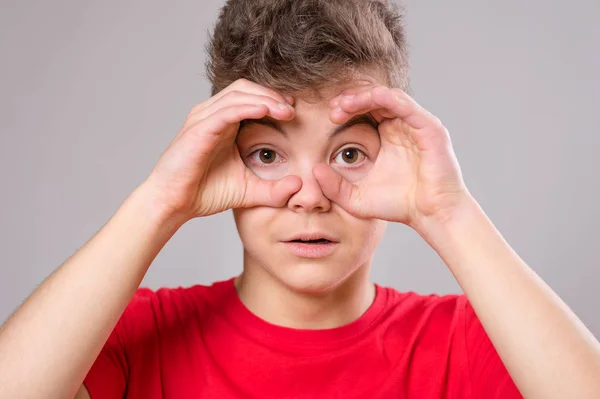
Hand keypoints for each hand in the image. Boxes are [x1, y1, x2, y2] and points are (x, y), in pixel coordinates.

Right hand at [141, 79, 301, 221]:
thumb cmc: (204, 193)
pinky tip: (266, 111)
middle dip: (272, 94)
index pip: (251, 97)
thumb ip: (274, 189)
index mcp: (224, 123)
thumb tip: (299, 186)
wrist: (173, 204)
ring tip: (286, 110)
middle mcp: (212, 115)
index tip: (294, 111)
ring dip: (265, 98)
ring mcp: (203, 119)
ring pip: (238, 94)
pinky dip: (248, 107)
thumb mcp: (249, 191)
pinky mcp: (198, 130)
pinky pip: (226, 110)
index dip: (273, 99)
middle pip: (246, 88)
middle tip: (293, 109)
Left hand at [313, 84, 471, 228]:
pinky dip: (384, 98)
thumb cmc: (399, 206)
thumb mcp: (356, 198)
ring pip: (386, 96)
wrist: (431, 215)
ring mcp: (416, 124)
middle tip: (332, 109)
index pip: (365, 110)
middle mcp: (402, 126)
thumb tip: (313, 170)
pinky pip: (404, 104)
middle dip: (350, 99)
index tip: (329, 117)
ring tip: (342, 105)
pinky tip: (366, 100)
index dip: (346, 108)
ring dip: (362, 96)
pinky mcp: (428, 127)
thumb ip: (334, 186)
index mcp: (388, 136)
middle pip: (373, 98)